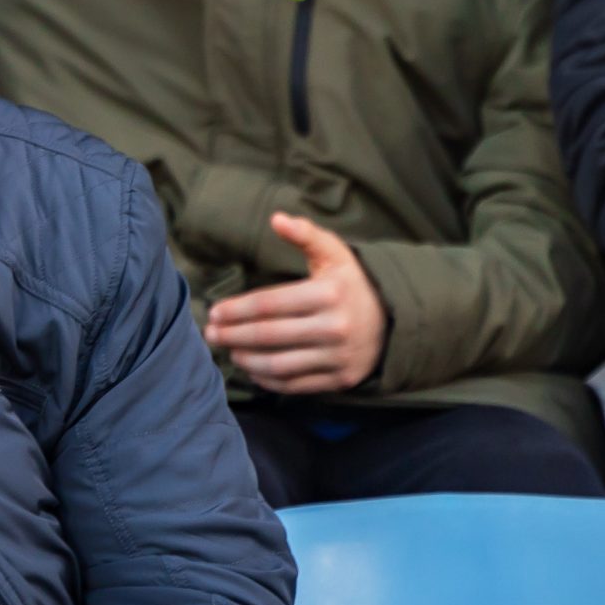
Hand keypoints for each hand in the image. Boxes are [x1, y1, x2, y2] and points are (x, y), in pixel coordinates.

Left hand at [204, 214, 389, 394]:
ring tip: (230, 351)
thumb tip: (277, 218)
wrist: (394, 321)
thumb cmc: (351, 284)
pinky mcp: (340, 379)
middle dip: (232, 335)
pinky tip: (252, 369)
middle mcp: (335, 327)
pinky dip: (268, 380)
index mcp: (330, 294)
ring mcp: (338, 357)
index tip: (214, 312)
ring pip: (278, 365)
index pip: (270, 304)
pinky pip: (294, 385)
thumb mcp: (335, 254)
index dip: (236, 310)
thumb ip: (306, 235)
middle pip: (269, 336)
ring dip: (246, 360)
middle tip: (210, 334)